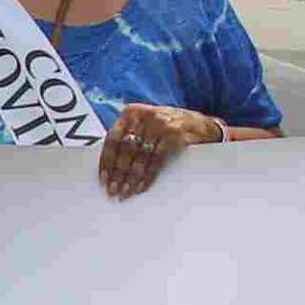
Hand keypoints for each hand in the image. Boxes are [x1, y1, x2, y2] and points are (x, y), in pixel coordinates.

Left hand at [98, 103, 220, 199]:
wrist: (201, 124)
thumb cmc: (168, 126)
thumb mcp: (145, 125)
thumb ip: (128, 136)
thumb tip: (110, 165)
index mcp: (131, 112)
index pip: (112, 138)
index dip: (107, 161)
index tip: (103, 179)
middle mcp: (143, 115)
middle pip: (125, 149)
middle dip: (118, 173)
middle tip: (114, 190)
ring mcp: (159, 123)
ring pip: (140, 156)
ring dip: (132, 177)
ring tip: (127, 191)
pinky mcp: (173, 134)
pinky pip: (156, 160)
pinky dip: (148, 176)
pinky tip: (142, 186)